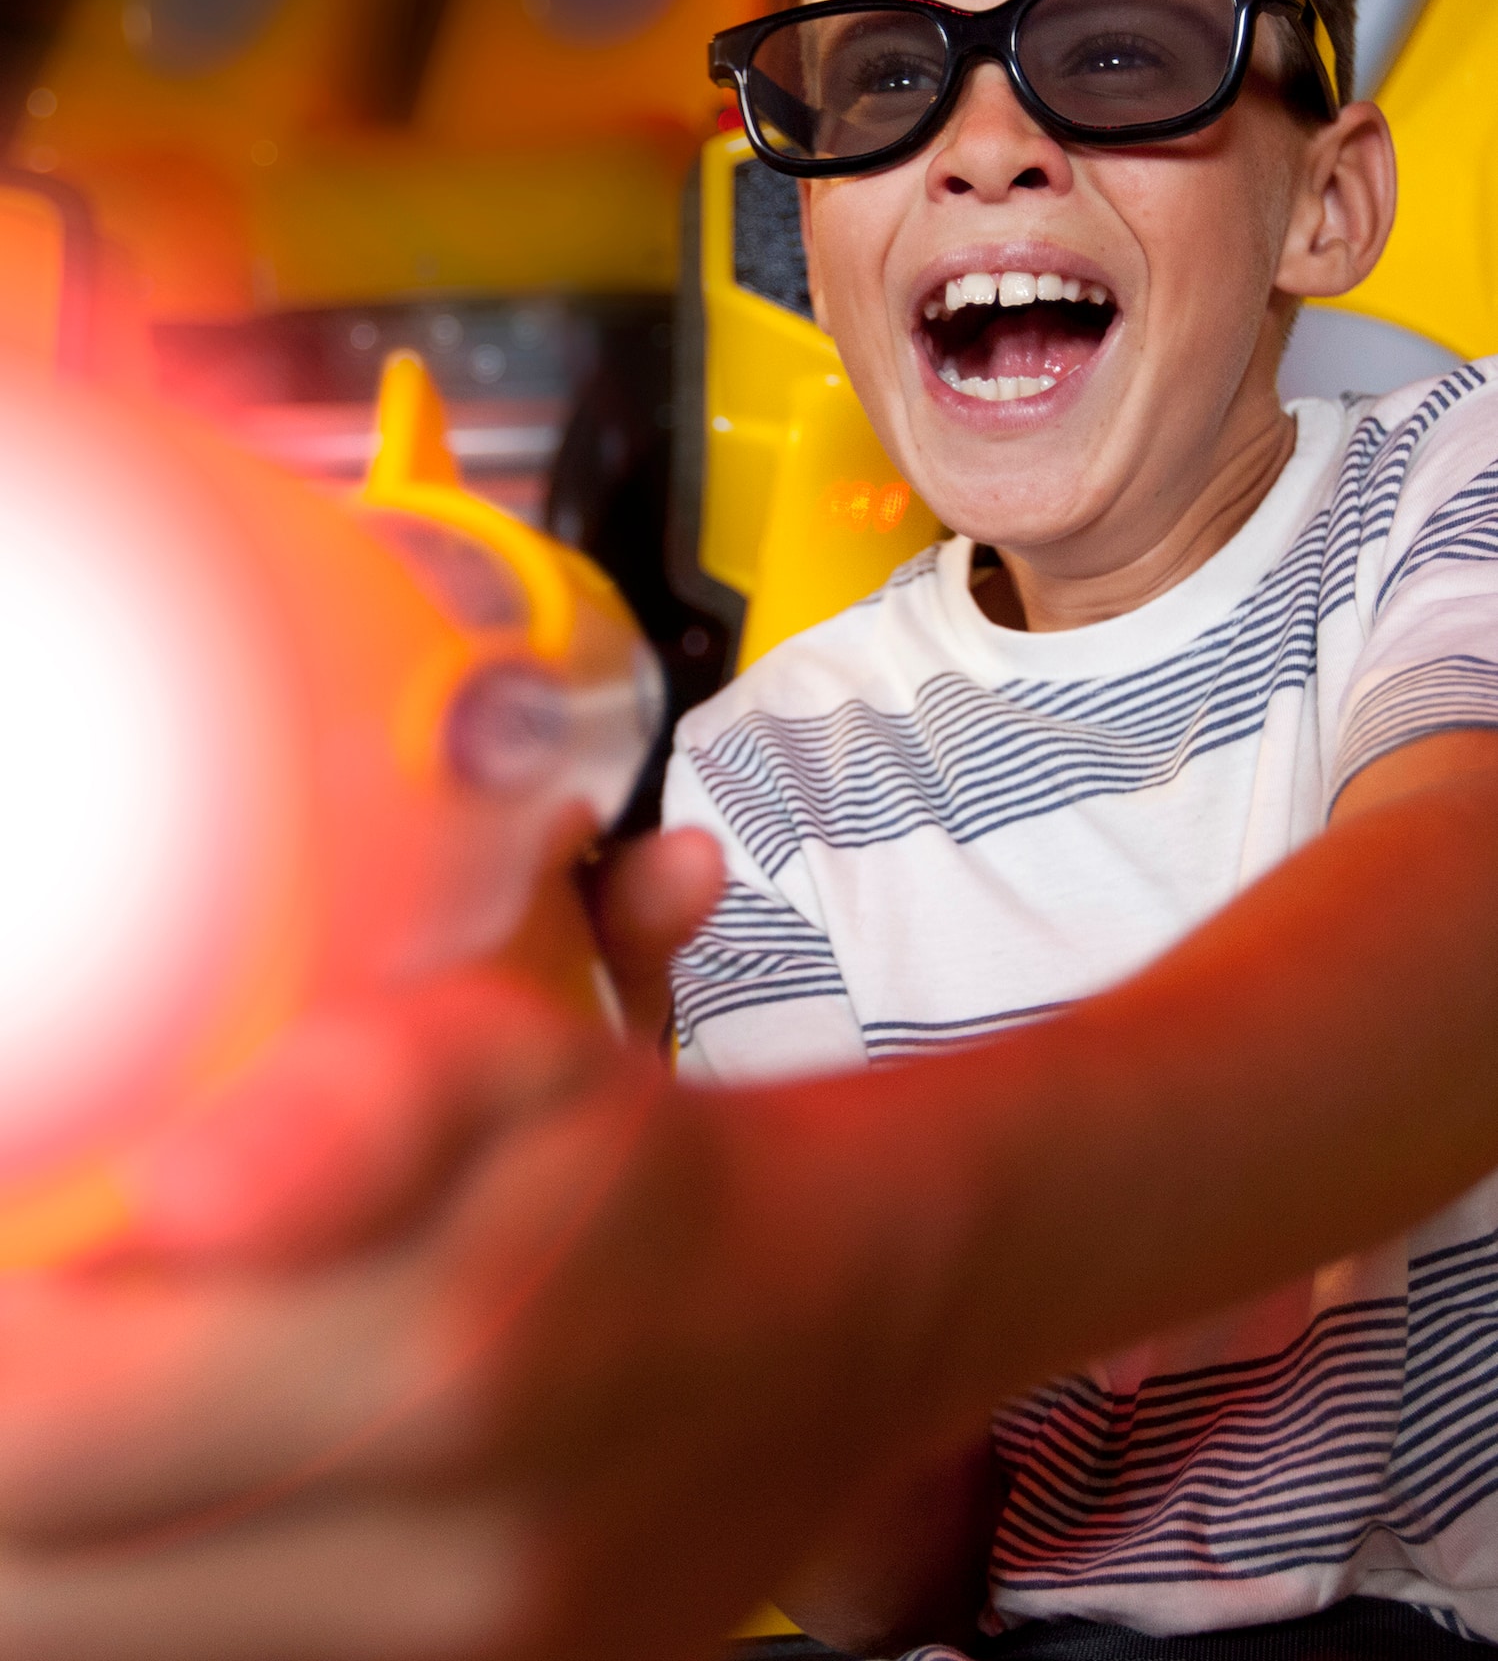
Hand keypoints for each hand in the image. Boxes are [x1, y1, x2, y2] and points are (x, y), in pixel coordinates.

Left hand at [0, 825, 774, 1659]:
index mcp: (447, 1372)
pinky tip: (175, 1504)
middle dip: (4, 1453)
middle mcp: (443, 1582)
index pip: (38, 1440)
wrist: (822, 1332)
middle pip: (32, 1588)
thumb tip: (167, 1196)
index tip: (14, 1262)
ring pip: (101, 1646)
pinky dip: (137, 1597)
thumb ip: (349, 1100)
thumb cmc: (650, 1176)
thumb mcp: (521, 1058)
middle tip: (47, 1339)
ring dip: (52, 1543)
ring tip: (110, 1408)